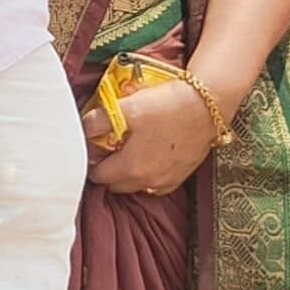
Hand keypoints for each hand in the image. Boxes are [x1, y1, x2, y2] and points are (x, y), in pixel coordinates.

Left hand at [86, 68, 218, 194]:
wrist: (208, 105)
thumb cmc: (167, 106)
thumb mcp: (126, 107)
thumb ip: (97, 121)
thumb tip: (82, 129)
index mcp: (130, 168)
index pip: (98, 176)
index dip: (91, 160)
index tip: (92, 147)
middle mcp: (148, 181)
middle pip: (115, 184)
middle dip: (108, 170)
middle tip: (108, 148)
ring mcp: (166, 181)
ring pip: (136, 185)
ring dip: (128, 173)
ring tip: (128, 150)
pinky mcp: (182, 175)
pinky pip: (157, 183)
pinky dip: (149, 174)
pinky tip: (150, 156)